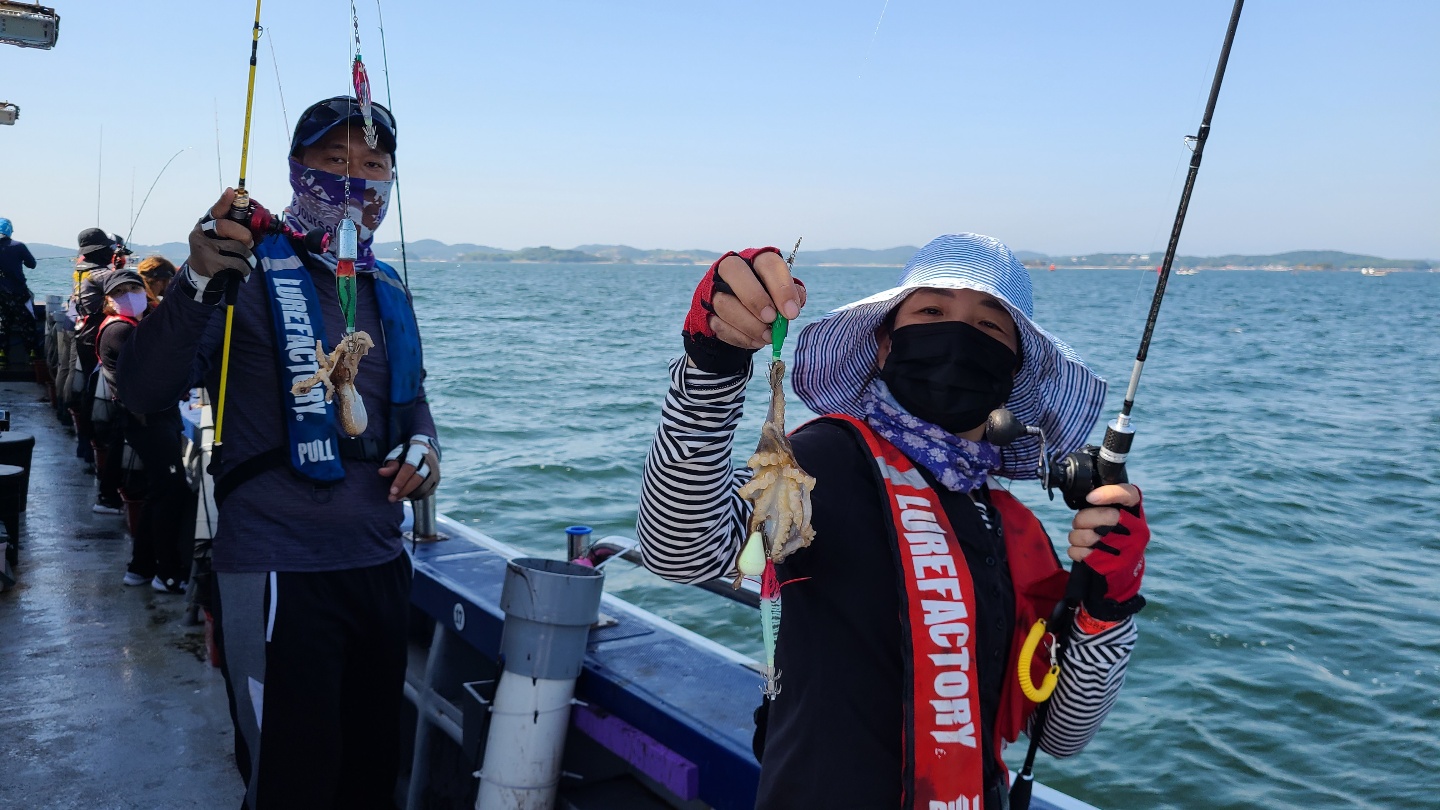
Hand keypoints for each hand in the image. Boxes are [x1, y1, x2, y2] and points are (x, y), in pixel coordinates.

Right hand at [186, 188, 256, 280]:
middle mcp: (201, 233)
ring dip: (247, 256)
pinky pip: (237, 263)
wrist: (202, 274)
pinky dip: (245, 268)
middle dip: (244, 234)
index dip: (224, 201)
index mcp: (207, 223)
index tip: (231, 192)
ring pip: (236, 247)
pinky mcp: (210, 263)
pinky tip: (242, 271)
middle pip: (225, 226)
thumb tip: (266, 217)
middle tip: (250, 243)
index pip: (216, 210)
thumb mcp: (223, 237)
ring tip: (246, 260)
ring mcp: (204, 248)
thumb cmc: (219, 251)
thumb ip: (236, 227)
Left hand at [378, 435, 440, 502]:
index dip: (401, 480)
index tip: (392, 491)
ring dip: (409, 495)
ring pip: (423, 487)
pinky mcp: (436, 480)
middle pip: (418, 479)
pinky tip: (406, 496)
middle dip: (404, 490)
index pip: (409, 468)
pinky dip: (416, 496)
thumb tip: (381, 472)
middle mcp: (429, 462)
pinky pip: (427, 492)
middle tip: (391, 498)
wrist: (426, 449)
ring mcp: (435, 472)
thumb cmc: (408, 454)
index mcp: (417, 453)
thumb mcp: (397, 454)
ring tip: (397, 498)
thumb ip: (391, 464)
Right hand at [682, 247, 806, 373]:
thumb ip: (792, 296)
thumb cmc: (768, 298)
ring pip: (724, 303)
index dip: (781, 288)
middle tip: (771, 319)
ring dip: (749, 325)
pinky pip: (718, 325)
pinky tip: (756, 341)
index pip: (768, 264)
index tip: (791, 313)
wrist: (740, 314)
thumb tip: (793, 306)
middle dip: (755, 299)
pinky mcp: (704, 310)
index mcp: (755, 259)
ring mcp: (713, 288)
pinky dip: (740, 337)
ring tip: (768, 337)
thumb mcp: (783, 294)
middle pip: (734, 271)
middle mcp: (729, 267)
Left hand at [1068, 484, 1148, 612]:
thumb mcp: (1121, 520)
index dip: (1109, 493)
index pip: (1129, 495)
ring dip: (1076, 536)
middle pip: (1103, 516)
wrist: (1123, 574)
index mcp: (1136, 515)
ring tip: (1080, 538)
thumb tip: (1087, 495)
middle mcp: (1135, 530)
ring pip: (1086, 535)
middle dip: (1082, 518)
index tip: (1090, 498)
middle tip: (1079, 523)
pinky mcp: (1112, 565)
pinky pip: (1081, 552)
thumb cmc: (1117, 540)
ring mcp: (1125, 549)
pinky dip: (1075, 551)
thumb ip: (1108, 506)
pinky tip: (1081, 552)